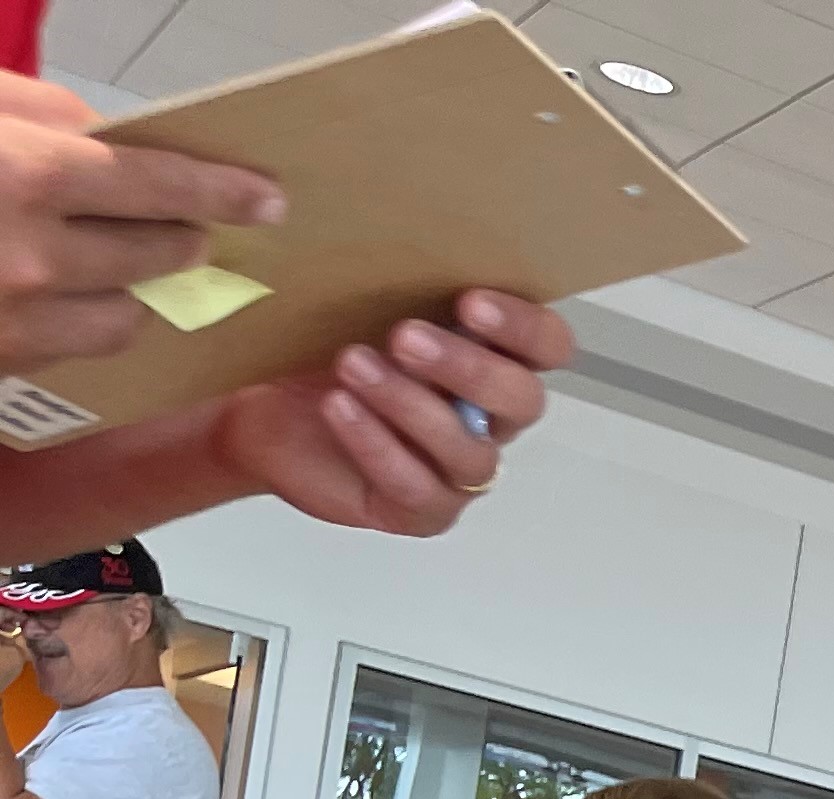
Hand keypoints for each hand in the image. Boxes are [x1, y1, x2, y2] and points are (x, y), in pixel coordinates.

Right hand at [0, 75, 285, 371]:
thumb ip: (48, 116)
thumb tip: (117, 138)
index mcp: (25, 177)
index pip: (156, 186)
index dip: (219, 193)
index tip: (267, 200)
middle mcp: (33, 260)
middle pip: (158, 256)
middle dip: (176, 237)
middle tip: (180, 227)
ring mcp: (20, 322)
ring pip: (128, 318)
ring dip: (132, 289)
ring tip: (103, 259)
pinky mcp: (7, 362)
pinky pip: (77, 351)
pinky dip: (81, 321)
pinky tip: (54, 293)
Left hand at [210, 290, 570, 536]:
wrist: (258, 408)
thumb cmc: (313, 351)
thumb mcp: (352, 300)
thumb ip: (392, 278)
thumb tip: (389, 226)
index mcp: (489, 357)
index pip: (546, 346)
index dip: (525, 328)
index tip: (472, 303)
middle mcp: (486, 416)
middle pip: (522, 401)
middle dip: (470, 368)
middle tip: (405, 336)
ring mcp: (456, 467)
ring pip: (470, 451)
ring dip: (412, 406)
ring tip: (352, 365)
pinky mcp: (421, 508)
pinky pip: (418, 488)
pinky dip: (377, 445)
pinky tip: (340, 408)